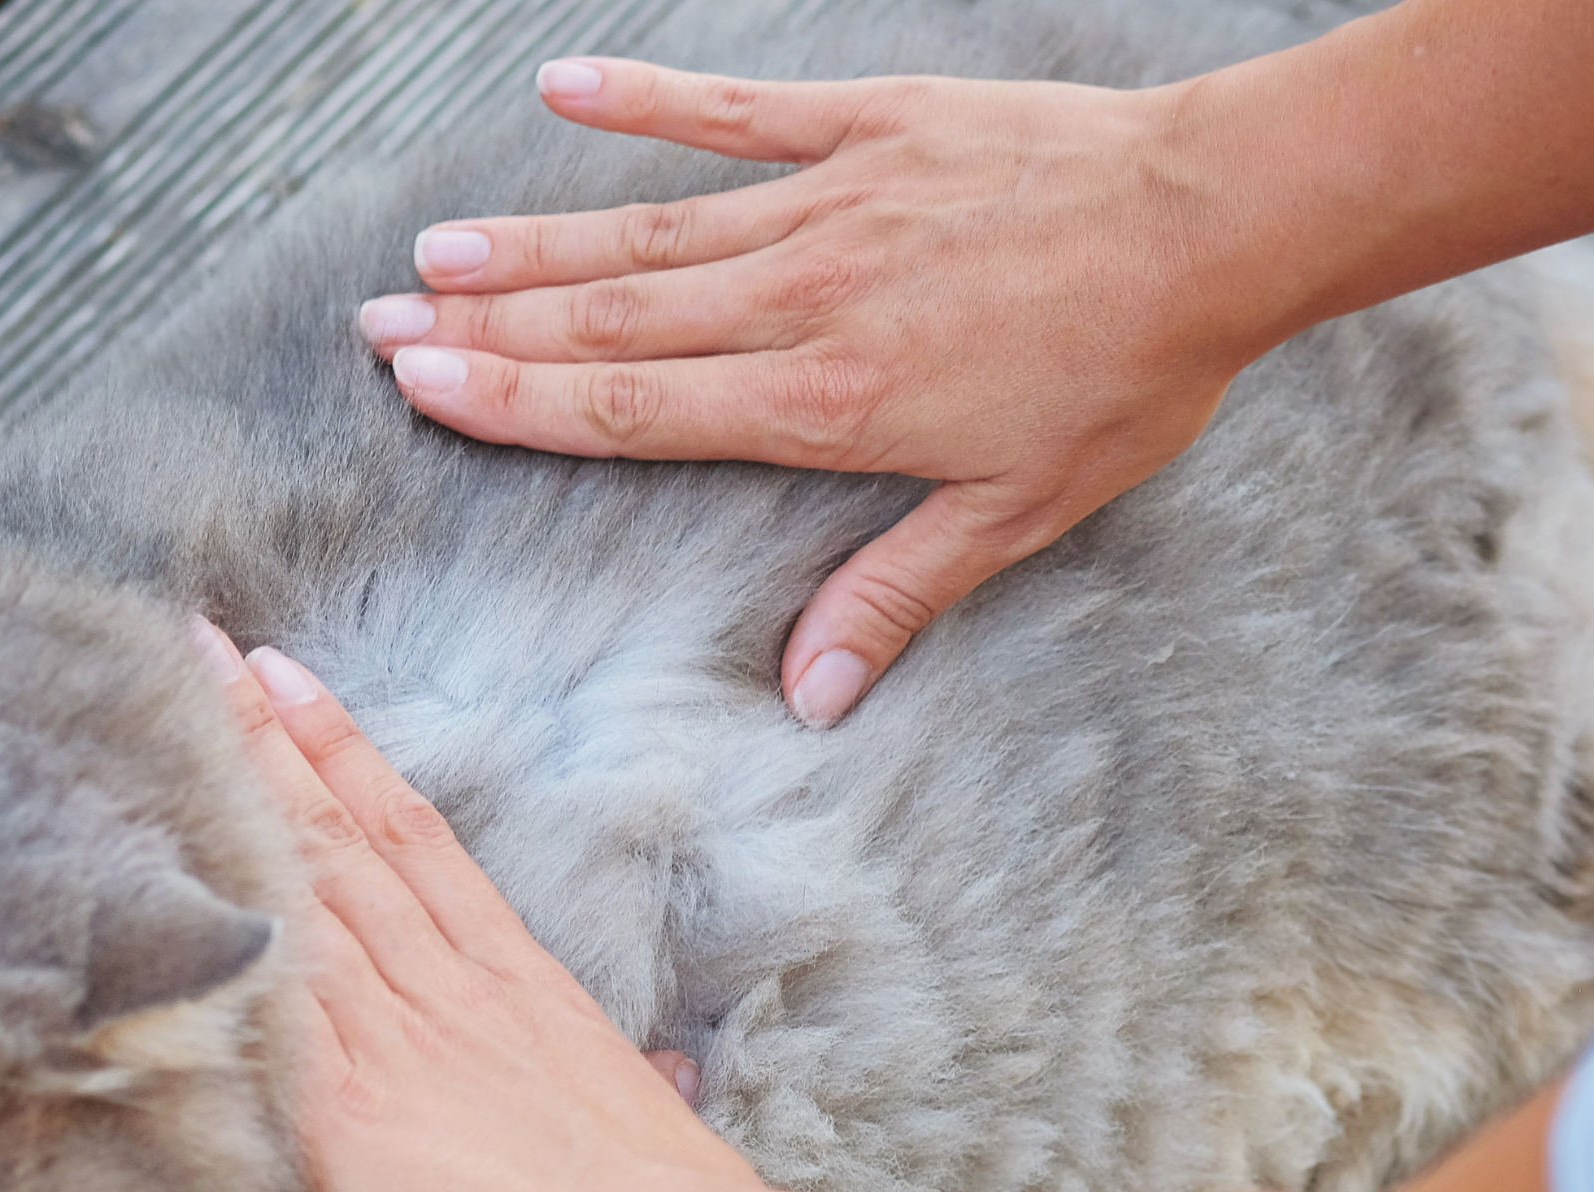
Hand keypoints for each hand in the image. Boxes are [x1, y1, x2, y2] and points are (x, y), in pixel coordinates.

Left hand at [204, 627, 756, 1191]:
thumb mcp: (653, 1118)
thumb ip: (633, 1081)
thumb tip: (660, 1079)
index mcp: (517, 982)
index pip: (415, 838)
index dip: (348, 755)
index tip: (295, 684)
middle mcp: (445, 985)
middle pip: (341, 835)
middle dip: (269, 740)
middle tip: (204, 653)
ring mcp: (390, 1037)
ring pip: (301, 886)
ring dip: (237, 797)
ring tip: (177, 714)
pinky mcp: (342, 1107)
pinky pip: (267, 998)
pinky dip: (220, 925)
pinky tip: (161, 870)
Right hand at [357, 60, 1256, 722]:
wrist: (1213, 222)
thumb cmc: (1122, 375)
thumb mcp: (1015, 512)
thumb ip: (894, 594)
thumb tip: (810, 699)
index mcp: (823, 402)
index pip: (632, 405)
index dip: (517, 398)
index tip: (424, 384)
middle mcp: (800, 298)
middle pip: (611, 316)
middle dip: (489, 325)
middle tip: (380, 322)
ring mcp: (830, 201)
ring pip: (649, 226)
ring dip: (536, 240)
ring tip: (435, 249)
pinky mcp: (873, 124)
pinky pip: (740, 110)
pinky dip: (651, 100)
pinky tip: (564, 90)